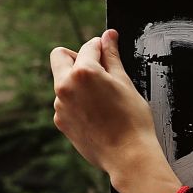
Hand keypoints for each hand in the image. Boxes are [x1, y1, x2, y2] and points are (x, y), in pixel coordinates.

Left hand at [49, 30, 171, 186]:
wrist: (128, 156)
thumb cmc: (133, 121)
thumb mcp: (125, 83)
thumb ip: (112, 56)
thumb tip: (108, 36)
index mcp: (84, 72)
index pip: (89, 46)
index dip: (102, 46)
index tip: (108, 50)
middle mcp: (65, 86)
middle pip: (60, 56)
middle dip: (77, 57)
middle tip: (98, 70)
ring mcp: (59, 105)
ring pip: (63, 82)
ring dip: (78, 83)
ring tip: (104, 101)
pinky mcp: (60, 121)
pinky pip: (65, 103)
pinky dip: (78, 103)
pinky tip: (98, 115)